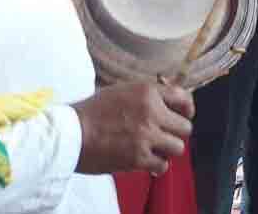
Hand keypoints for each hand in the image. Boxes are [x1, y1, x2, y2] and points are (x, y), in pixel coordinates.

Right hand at [72, 82, 194, 174]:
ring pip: (178, 147)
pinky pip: (163, 165)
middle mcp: (152, 113)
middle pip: (185, 127)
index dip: (187, 108)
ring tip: (155, 149)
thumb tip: (166, 101)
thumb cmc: (91, 112)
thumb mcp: (120, 91)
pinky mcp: (138, 158)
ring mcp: (147, 136)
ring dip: (168, 149)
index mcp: (147, 92)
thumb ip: (145, 95)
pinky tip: (148, 163)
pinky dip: (157, 165)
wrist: (69, 134)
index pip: (184, 97)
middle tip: (165, 136)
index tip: (184, 115)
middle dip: (176, 132)